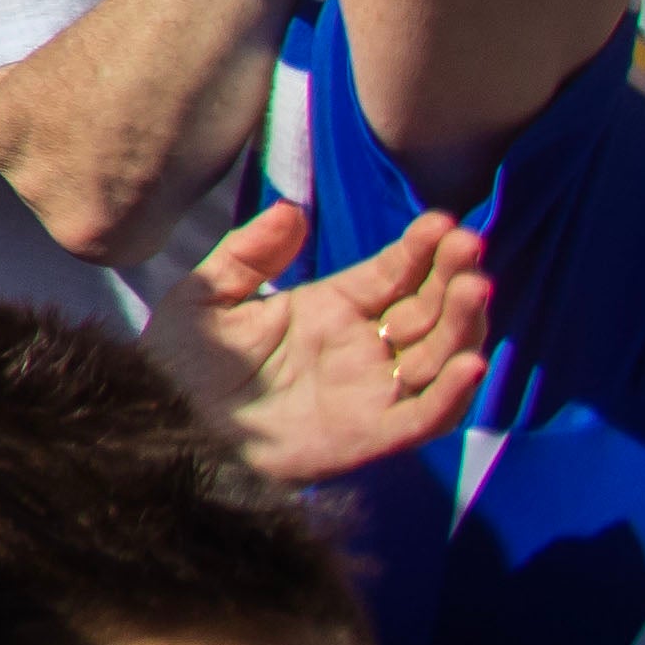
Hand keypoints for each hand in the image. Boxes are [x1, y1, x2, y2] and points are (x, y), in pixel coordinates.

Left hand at [147, 198, 492, 486]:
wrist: (168, 423)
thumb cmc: (185, 362)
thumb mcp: (207, 296)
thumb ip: (248, 253)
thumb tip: (290, 210)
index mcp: (332, 307)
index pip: (392, 272)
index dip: (421, 249)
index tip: (444, 222)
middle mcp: (363, 346)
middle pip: (427, 309)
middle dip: (452, 277)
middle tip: (469, 245)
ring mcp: (371, 390)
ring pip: (437, 356)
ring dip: (463, 324)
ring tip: (476, 287)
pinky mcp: (371, 434)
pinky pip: (424, 416)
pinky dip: (452, 394)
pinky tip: (470, 363)